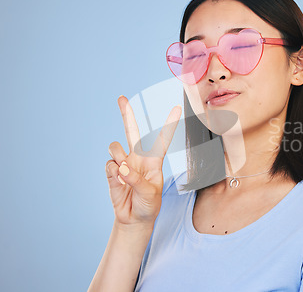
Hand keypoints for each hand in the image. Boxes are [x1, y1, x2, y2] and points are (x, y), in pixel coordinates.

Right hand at [105, 95, 181, 226]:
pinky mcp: (112, 172)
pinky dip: (113, 173)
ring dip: (118, 158)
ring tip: (124, 175)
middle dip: (127, 114)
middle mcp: (138, 158)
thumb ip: (136, 180)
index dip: (169, 124)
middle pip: (132, 131)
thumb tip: (122, 167)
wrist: (134, 219)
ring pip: (115, 147)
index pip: (162, 139)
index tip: (177, 108)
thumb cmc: (149, 205)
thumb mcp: (150, 194)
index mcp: (154, 161)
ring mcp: (124, 163)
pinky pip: (109, 164)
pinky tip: (118, 181)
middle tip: (121, 98)